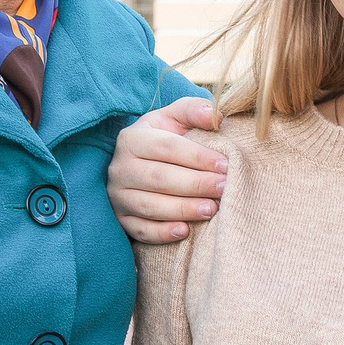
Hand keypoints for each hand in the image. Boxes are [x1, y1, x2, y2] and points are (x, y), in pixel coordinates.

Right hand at [109, 97, 227, 242]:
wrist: (138, 165)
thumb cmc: (163, 140)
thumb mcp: (173, 119)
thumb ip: (193, 111)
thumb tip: (216, 115)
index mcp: (131, 139)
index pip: (166, 147)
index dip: (197, 156)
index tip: (226, 165)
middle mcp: (119, 168)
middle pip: (159, 178)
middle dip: (196, 184)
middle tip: (225, 188)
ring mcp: (118, 196)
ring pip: (150, 206)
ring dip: (183, 209)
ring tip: (213, 209)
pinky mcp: (121, 220)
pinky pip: (140, 230)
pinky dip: (162, 233)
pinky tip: (185, 232)